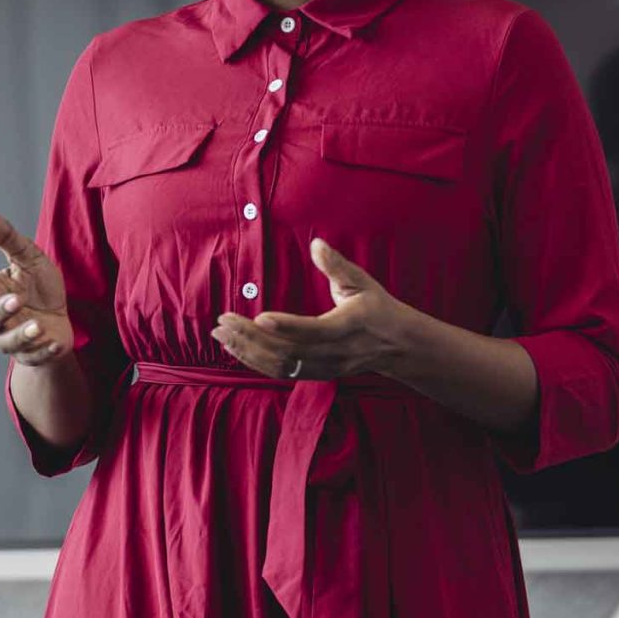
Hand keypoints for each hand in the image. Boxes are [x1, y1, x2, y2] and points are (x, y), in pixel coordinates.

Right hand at [0, 204, 74, 366]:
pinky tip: (53, 342)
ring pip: (6, 343)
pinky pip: (34, 356)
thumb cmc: (38, 286)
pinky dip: (42, 350)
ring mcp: (13, 338)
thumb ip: (5, 236)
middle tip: (16, 300)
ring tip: (38, 325)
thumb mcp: (28, 256)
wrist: (61, 318)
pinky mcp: (34, 353)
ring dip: (21, 334)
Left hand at [214, 237, 412, 380]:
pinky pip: (281, 372)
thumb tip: (316, 244)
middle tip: (223, 321)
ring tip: (221, 334)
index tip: (259, 317)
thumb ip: (337, 265)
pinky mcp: (316, 373)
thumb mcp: (362, 282)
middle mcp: (334, 353)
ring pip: (281, 365)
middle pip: (288, 351)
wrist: (397, 346)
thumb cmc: (378, 309)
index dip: (286, 327)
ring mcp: (325, 367)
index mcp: (348, 327)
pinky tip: (236, 348)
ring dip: (248, 351)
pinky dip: (255, 361)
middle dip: (252, 338)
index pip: (313, 331)